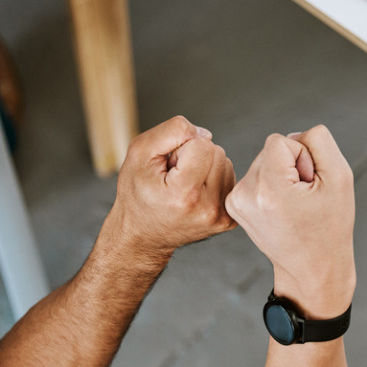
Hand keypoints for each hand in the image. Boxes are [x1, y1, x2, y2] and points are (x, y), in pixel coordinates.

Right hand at [104, 116, 236, 259]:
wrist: (142, 235)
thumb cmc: (137, 193)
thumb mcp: (139, 153)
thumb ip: (171, 131)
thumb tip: (205, 134)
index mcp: (185, 194)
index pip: (203, 144)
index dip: (182, 148)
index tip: (168, 167)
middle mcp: (207, 209)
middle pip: (217, 152)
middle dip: (195, 157)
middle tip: (174, 177)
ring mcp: (220, 217)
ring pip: (225, 164)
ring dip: (205, 167)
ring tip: (183, 185)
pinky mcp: (228, 220)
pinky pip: (230, 180)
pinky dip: (213, 180)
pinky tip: (195, 193)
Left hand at [226, 126, 355, 318]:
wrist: (312, 268)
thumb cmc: (330, 226)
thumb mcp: (340, 177)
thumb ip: (318, 141)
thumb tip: (293, 136)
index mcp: (269, 189)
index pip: (281, 140)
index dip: (303, 158)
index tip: (309, 186)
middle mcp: (245, 194)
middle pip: (270, 150)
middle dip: (291, 167)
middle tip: (304, 199)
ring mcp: (236, 202)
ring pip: (264, 161)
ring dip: (282, 176)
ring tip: (294, 205)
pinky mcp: (234, 205)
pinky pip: (256, 175)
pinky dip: (271, 186)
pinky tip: (281, 208)